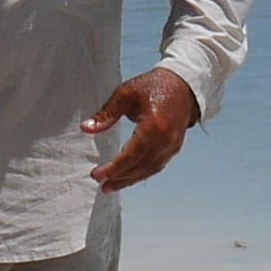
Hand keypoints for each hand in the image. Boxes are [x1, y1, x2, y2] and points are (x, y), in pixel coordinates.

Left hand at [83, 67, 200, 191]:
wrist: (183, 84)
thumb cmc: (154, 86)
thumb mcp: (125, 94)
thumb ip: (106, 114)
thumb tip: (87, 128)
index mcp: (153, 127)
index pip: (130, 156)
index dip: (112, 169)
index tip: (97, 175)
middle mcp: (165, 140)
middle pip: (139, 168)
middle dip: (119, 178)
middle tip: (102, 185)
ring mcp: (172, 146)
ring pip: (149, 170)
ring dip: (130, 180)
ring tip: (112, 186)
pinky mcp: (175, 147)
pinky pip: (157, 166)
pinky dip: (142, 173)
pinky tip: (130, 176)